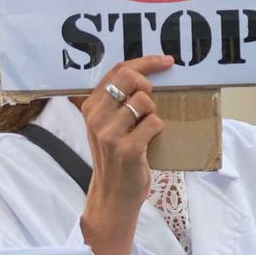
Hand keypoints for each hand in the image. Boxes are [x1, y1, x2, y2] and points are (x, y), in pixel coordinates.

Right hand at [78, 56, 169, 254]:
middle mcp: (95, 117)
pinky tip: (148, 142)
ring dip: (153, 112)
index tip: (165, 61)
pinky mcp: (126, 148)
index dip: (145, 62)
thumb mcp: (107, 125)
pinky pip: (154, 123)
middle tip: (149, 103)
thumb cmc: (116, 156)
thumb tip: (145, 73)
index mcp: (89, 106)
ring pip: (144, 101)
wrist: (114, 193)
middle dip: (148, 85)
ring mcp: (109, 133)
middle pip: (129, 78)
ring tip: (145, 128)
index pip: (116, 70)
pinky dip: (158, 130)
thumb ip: (116, 101)